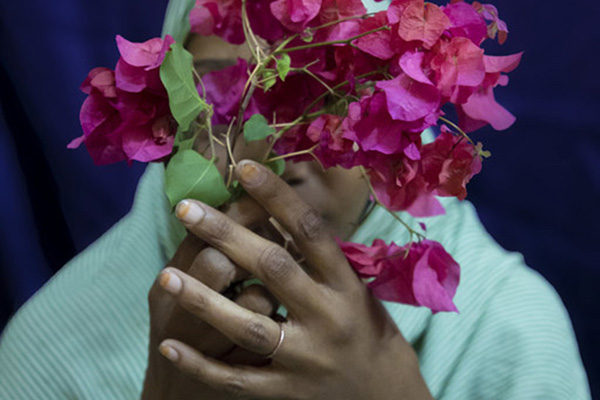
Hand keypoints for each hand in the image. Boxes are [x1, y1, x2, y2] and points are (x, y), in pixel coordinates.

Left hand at [157, 160, 432, 399]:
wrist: (382, 391)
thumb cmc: (362, 326)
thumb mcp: (351, 286)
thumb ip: (317, 257)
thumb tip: (274, 205)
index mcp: (346, 284)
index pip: (310, 231)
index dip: (277, 197)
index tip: (243, 168)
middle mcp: (329, 316)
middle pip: (274, 268)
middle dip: (228, 235)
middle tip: (187, 208)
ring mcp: (307, 357)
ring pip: (249, 326)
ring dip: (204, 301)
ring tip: (165, 276)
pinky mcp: (288, 391)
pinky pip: (238, 379)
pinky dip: (202, 364)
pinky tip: (169, 346)